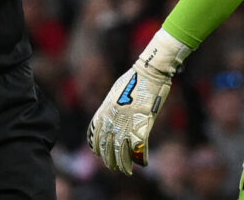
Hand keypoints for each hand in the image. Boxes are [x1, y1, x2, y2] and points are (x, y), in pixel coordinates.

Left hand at [88, 29, 191, 173]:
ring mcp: (127, 124)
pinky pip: (140, 148)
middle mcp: (112, 120)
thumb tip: (109, 117)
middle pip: (107, 147)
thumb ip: (110, 108)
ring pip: (122, 152)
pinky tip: (144, 163)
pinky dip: (142, 158)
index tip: (99, 154)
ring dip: (124, 164)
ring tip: (126, 170)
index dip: (97, 148)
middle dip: (110, 160)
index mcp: (104, 111)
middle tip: (113, 167)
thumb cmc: (134, 79)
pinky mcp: (143, 125)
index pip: (94, 137)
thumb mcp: (115, 93)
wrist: (149, 71)